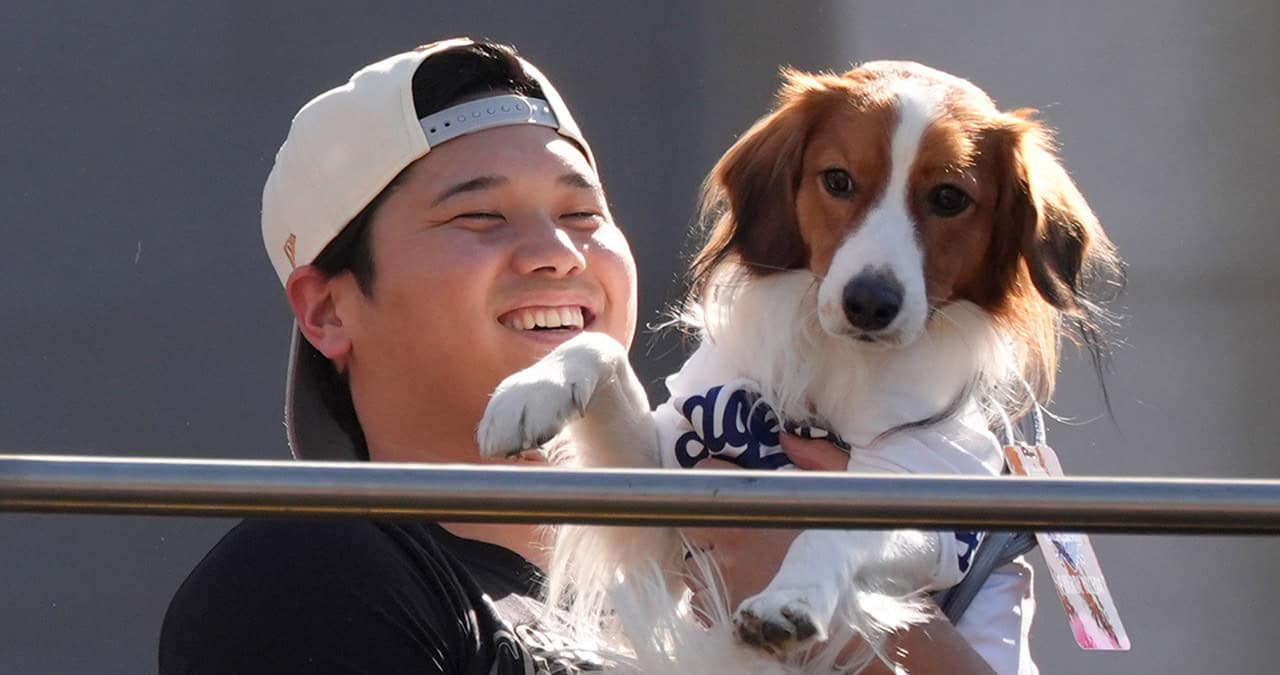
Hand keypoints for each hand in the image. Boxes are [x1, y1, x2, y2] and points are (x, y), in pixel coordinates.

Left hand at [679, 434, 844, 620]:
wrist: (855, 623)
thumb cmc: (853, 560)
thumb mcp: (847, 499)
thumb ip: (819, 461)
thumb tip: (788, 438)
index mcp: (754, 514)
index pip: (707, 477)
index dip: (712, 473)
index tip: (723, 477)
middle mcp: (729, 548)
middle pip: (690, 522)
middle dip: (706, 520)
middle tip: (732, 525)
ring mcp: (723, 585)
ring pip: (694, 565)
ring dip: (710, 562)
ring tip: (741, 565)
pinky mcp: (724, 618)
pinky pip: (702, 602)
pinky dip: (715, 596)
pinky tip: (742, 593)